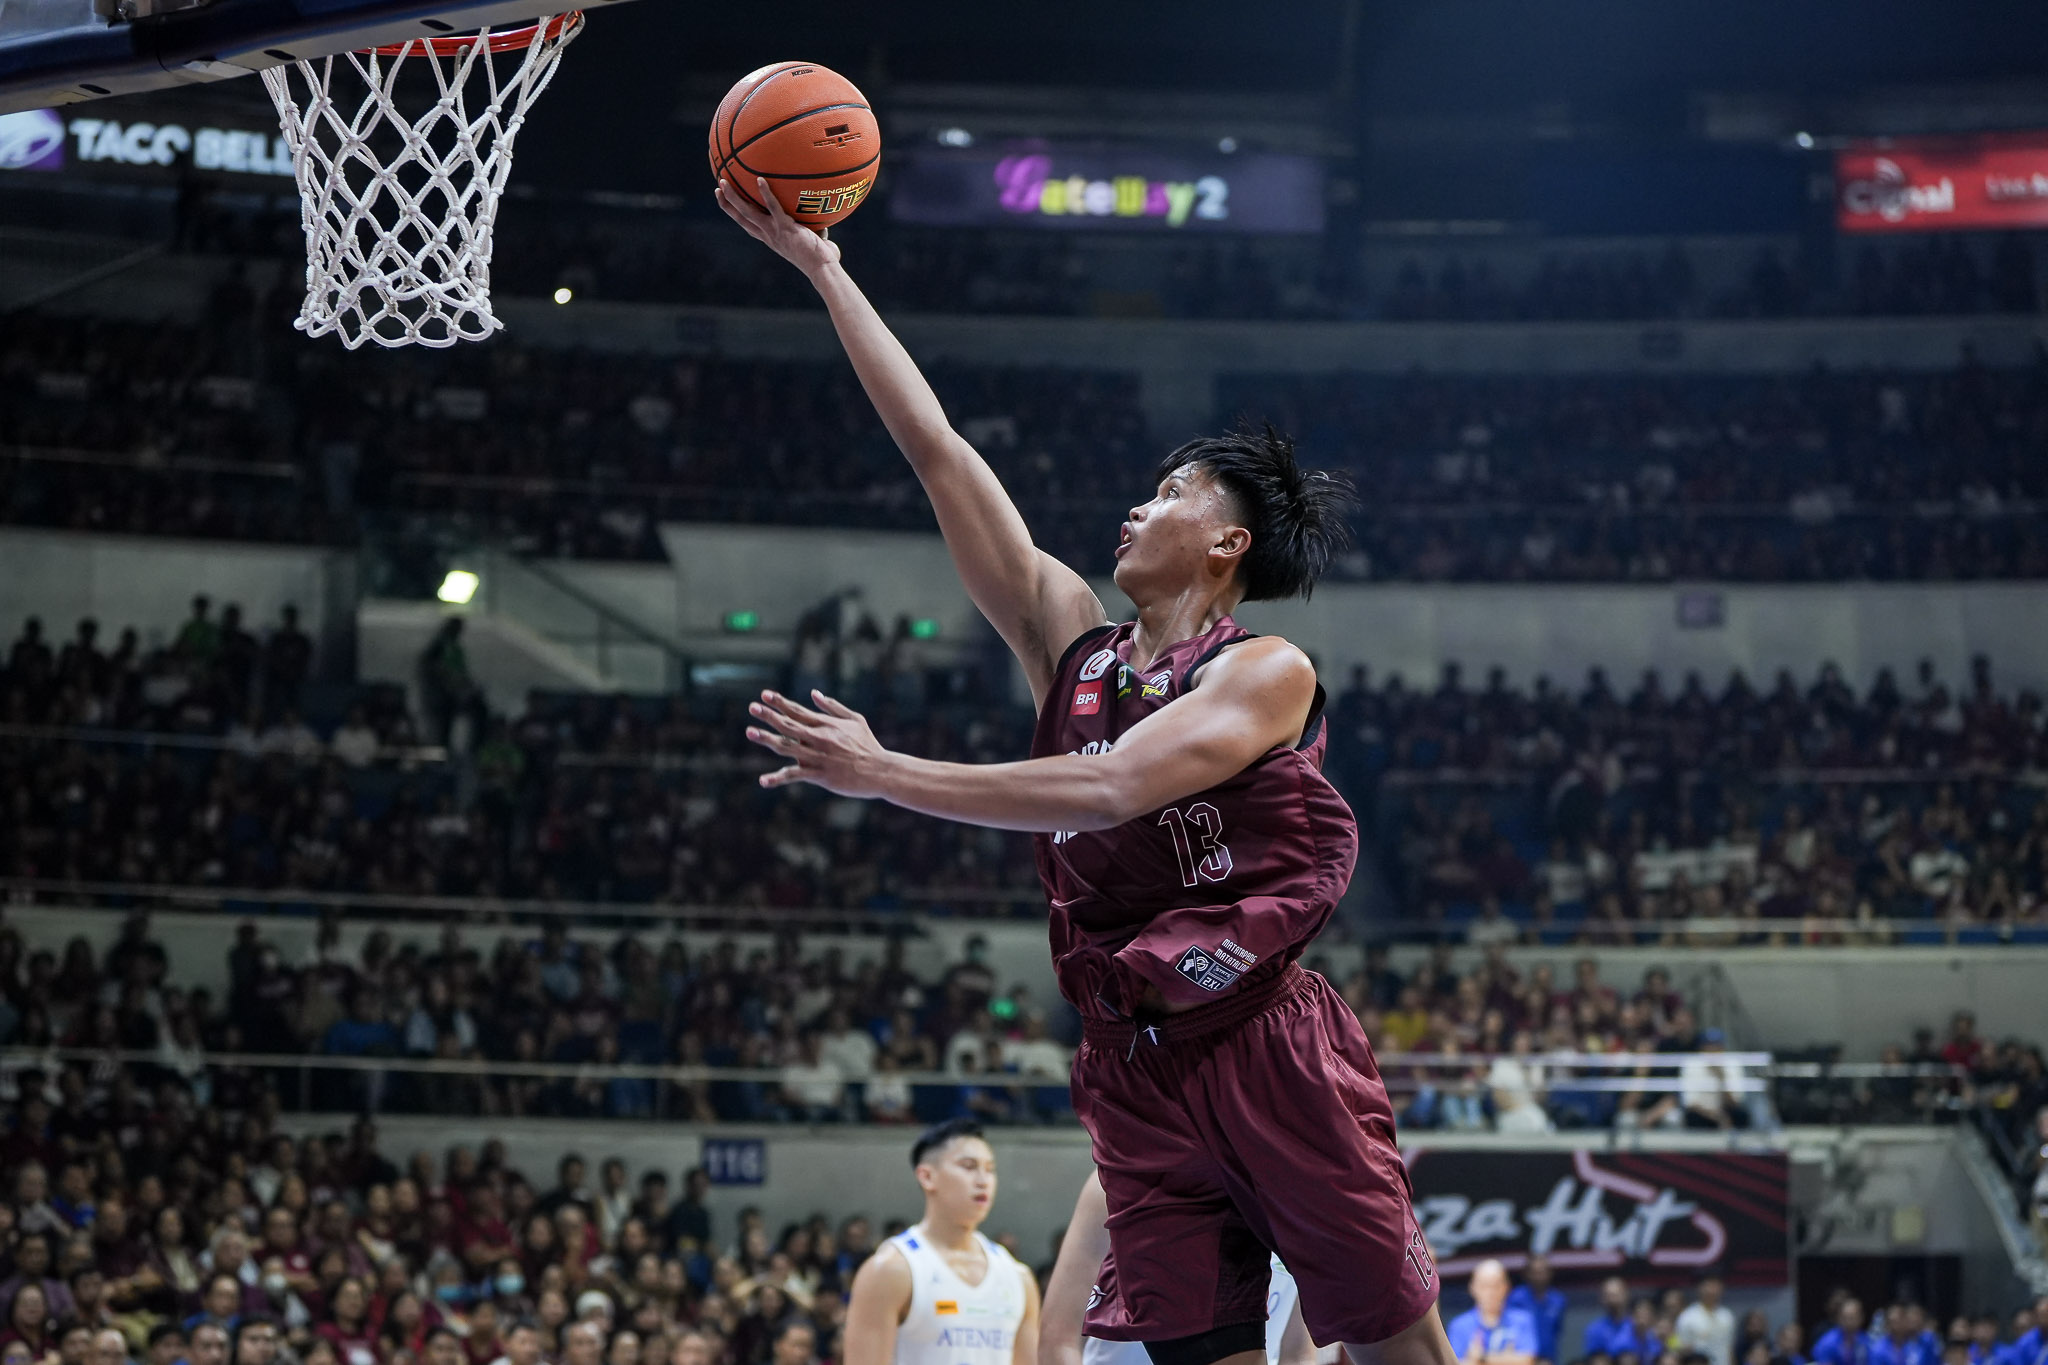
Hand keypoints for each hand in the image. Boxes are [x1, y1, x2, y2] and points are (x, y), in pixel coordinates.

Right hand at [715, 175, 841, 276]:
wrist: (821, 268)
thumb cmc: (821, 257)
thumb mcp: (812, 240)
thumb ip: (813, 231)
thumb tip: (825, 225)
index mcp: (770, 239)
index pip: (748, 225)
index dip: (735, 214)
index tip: (726, 202)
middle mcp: (768, 235)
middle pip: (741, 217)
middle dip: (728, 203)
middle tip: (718, 188)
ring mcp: (774, 231)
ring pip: (748, 212)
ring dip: (734, 197)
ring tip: (725, 181)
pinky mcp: (785, 227)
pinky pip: (773, 207)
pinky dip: (766, 194)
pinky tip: (759, 179)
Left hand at [746, 689, 889, 796]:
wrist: (880, 771)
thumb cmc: (868, 745)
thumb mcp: (855, 720)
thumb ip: (832, 707)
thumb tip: (813, 694)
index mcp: (826, 725)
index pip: (798, 711)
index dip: (780, 702)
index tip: (764, 695)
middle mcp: (819, 738)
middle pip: (788, 725)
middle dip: (769, 715)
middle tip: (752, 707)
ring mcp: (817, 757)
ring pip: (787, 747)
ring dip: (767, 739)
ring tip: (750, 732)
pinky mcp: (819, 775)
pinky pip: (794, 775)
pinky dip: (778, 778)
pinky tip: (763, 781)